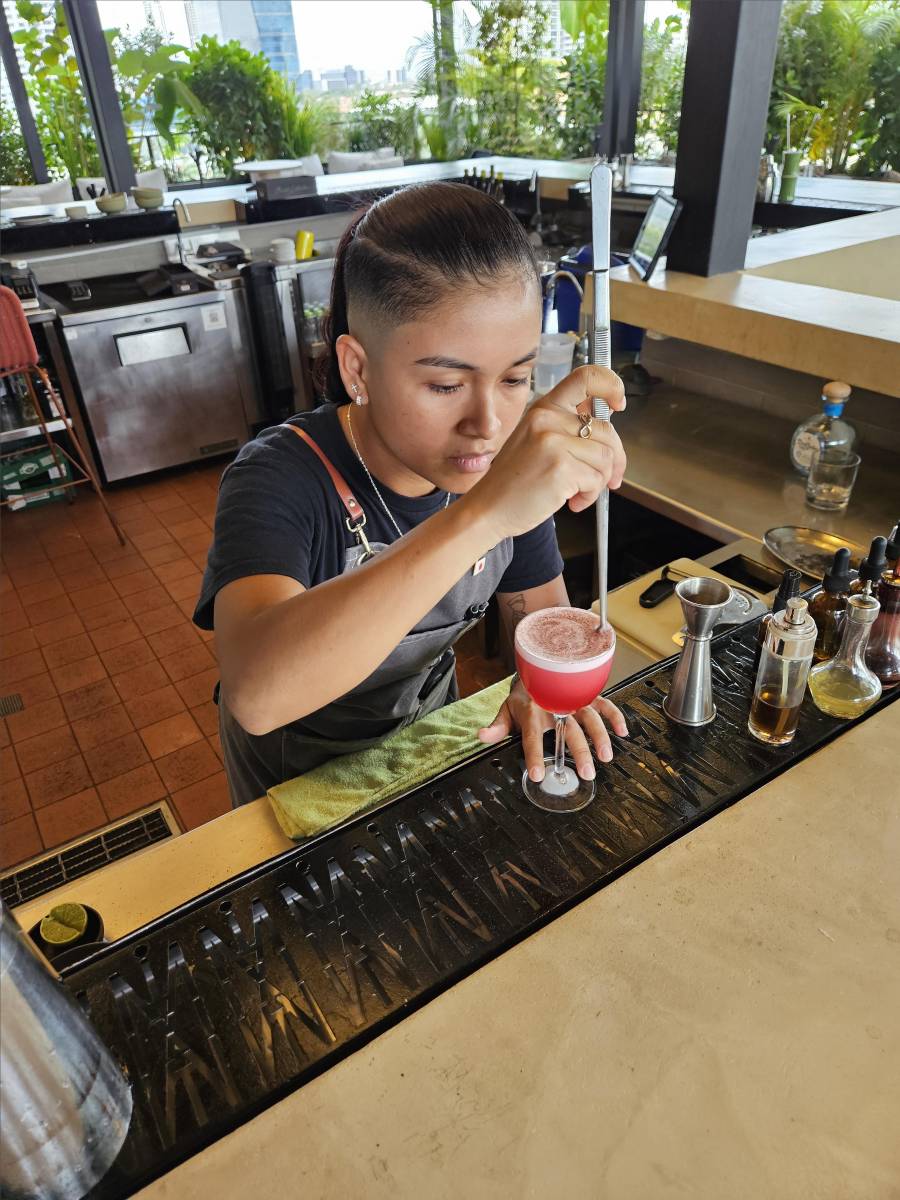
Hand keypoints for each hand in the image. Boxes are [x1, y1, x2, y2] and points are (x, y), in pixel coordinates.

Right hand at [462, 365, 626, 542]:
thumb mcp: (535, 441)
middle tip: (610, 478)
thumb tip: (607, 431)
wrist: (488, 508)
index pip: (586, 378)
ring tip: (578, 493)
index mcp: (544, 408)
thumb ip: (566, 429)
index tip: (617, 403)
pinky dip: (590, 496)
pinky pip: (597, 480)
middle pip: (607, 430)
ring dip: (599, 482)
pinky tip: (572, 501)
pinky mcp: (561, 468)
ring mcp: (554, 442)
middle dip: (616, 459)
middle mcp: (548, 419)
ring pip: (606, 458)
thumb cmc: (513, 481)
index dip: (611, 385)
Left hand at [477, 677, 628, 781]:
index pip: (532, 737)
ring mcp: (574, 701)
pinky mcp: (587, 697)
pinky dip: (614, 716)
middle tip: (586, 773)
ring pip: (589, 718)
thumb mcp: (507, 711)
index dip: (534, 756)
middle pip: (568, 731)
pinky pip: (603, 705)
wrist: (537, 672)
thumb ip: (497, 727)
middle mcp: (555, 706)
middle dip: (579, 752)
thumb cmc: (524, 697)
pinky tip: (622, 732)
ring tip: (605, 757)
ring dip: (599, 737)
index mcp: (533, 712)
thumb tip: (482, 736)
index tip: (538, 775)